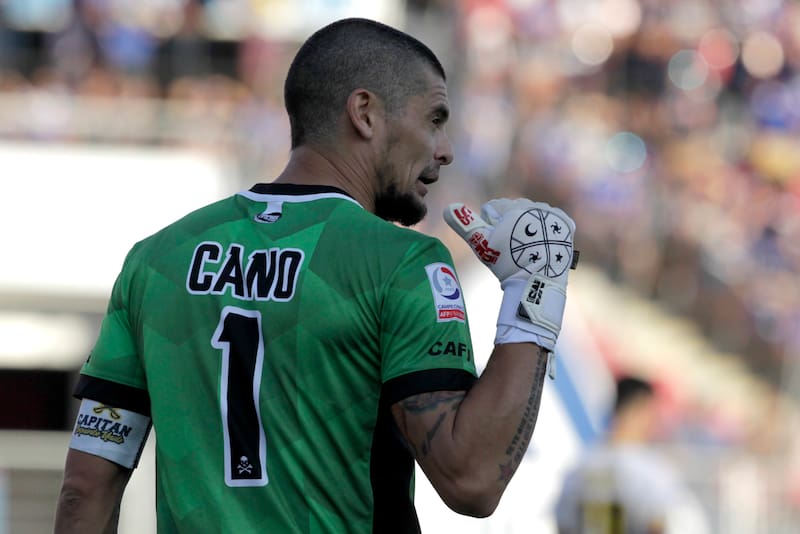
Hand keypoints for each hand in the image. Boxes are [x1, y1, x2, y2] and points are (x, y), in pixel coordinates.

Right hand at [443, 199, 576, 351]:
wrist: (537, 280)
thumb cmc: (506, 263)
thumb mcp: (481, 243)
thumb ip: (463, 224)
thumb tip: (447, 207)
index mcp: (512, 206)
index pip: (494, 209)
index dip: (491, 227)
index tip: (497, 243)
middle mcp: (534, 205)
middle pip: (514, 211)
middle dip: (510, 225)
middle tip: (510, 248)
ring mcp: (551, 214)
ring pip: (532, 216)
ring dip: (528, 227)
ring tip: (526, 248)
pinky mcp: (565, 225)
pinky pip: (552, 221)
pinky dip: (547, 230)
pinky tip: (541, 242)